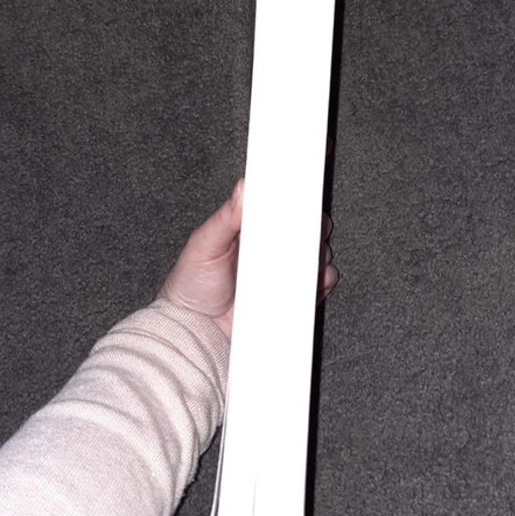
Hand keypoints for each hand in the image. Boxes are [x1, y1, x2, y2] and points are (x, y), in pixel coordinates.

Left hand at [157, 149, 338, 341]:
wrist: (196, 331)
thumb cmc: (191, 287)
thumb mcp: (203, 245)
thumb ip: (225, 217)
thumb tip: (244, 188)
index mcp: (252, 227)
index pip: (283, 202)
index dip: (298, 192)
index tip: (307, 184)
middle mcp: (274, 247)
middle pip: (309, 224)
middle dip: (312, 222)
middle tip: (301, 227)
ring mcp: (287, 271)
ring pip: (320, 251)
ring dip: (316, 251)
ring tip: (298, 259)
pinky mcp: (297, 295)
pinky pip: (323, 280)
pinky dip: (323, 277)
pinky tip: (309, 279)